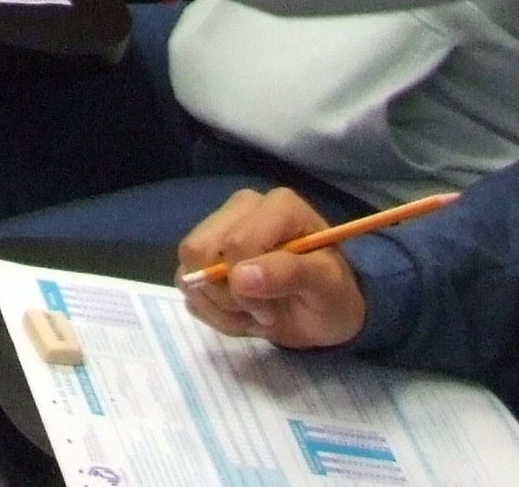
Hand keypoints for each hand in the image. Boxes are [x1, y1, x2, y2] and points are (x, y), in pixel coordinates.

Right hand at [174, 190, 367, 348]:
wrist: (324, 311)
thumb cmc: (332, 294)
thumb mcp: (326, 287)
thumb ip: (289, 275)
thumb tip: (239, 276)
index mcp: (276, 206)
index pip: (236, 242)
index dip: (246, 286)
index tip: (271, 311)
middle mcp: (241, 208)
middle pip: (199, 250)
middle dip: (227, 296)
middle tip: (260, 312)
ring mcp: (219, 227)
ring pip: (187, 269)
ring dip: (217, 307)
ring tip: (251, 313)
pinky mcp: (206, 253)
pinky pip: (186, 284)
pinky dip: (210, 310)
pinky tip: (239, 312)